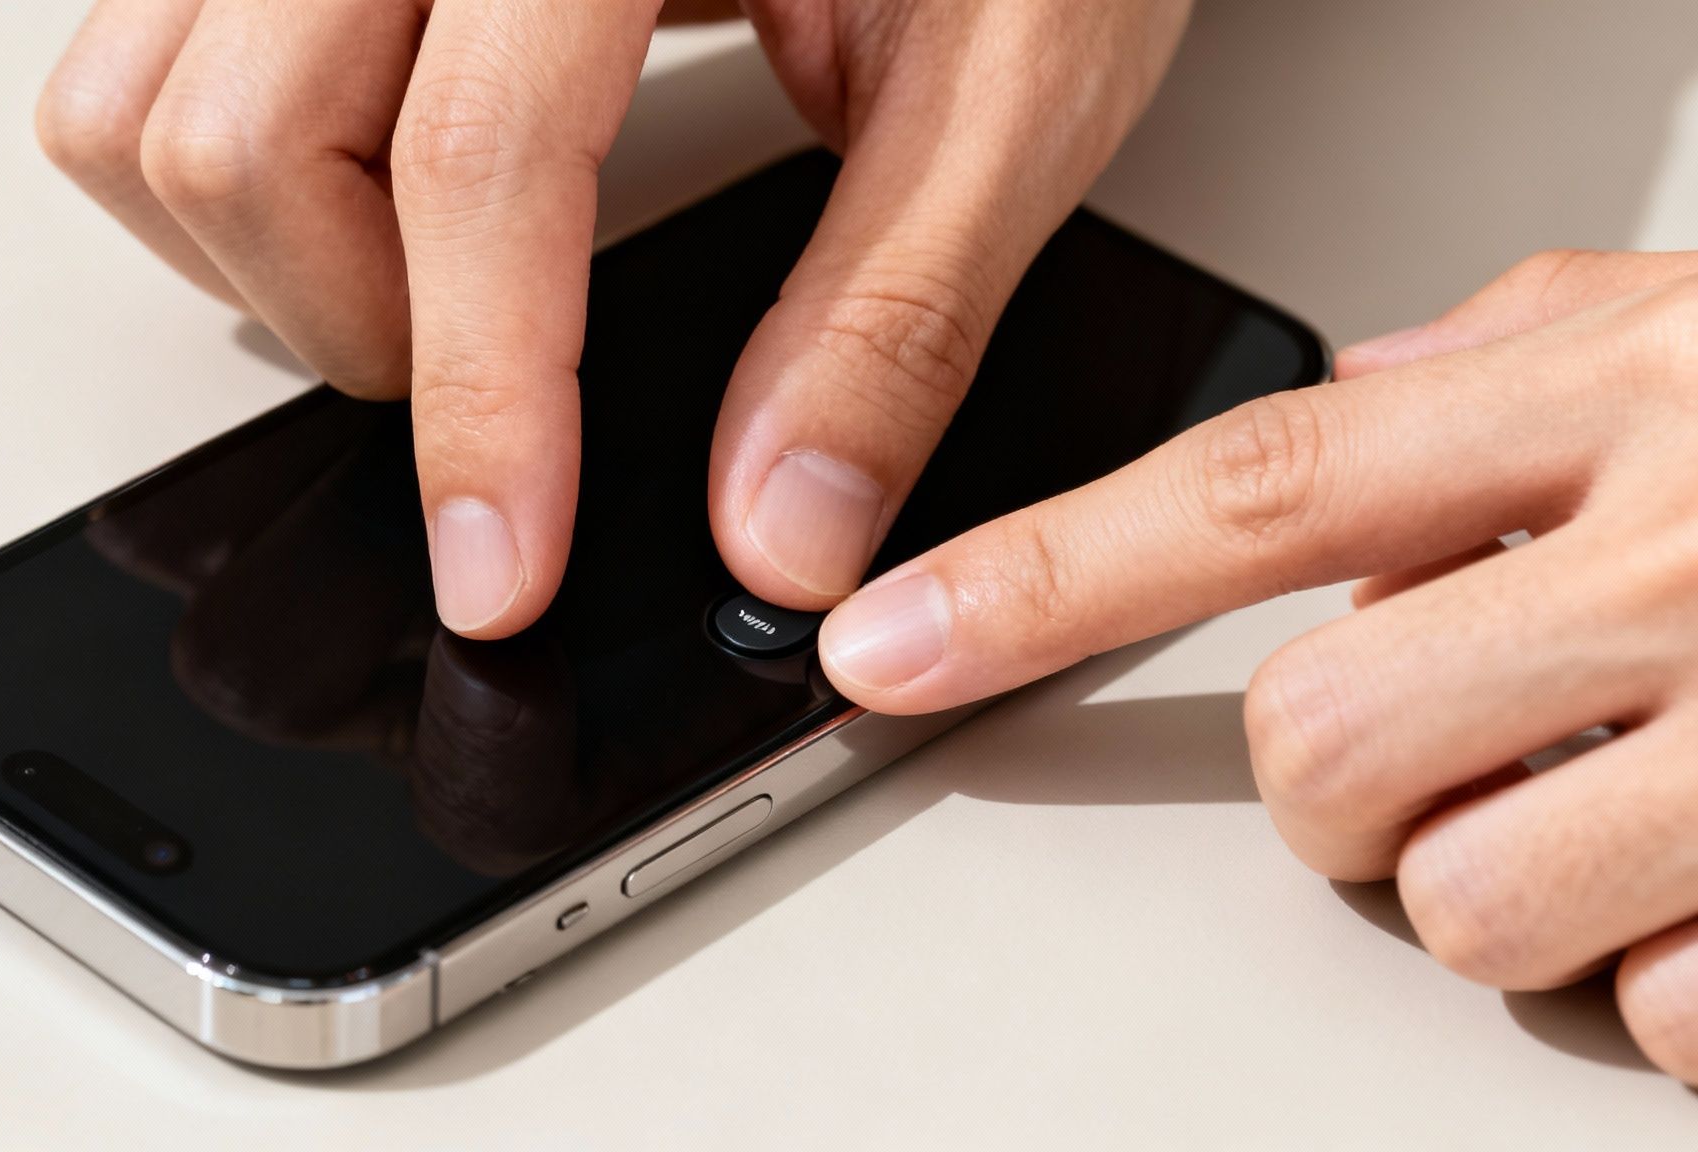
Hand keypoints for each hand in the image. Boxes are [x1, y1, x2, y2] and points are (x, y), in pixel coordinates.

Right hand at [35, 0, 1189, 635]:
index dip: (484, 406)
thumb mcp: (1008, 81)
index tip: (502, 573)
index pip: (473, 164)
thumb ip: (892, 313)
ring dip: (258, 260)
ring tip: (431, 303)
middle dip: (359, 340)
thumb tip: (778, 531)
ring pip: (137, 97)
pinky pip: (147, 48)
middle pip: (242, 136)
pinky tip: (364, 209)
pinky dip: (224, 173)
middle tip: (504, 419)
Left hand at [817, 248, 1697, 1081]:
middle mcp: (1670, 557)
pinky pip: (1641, 1008)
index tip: (882, 641)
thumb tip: (1360, 383)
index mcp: (1608, 405)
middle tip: (1456, 733)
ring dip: (1488, 879)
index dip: (1038, 576)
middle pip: (1315, 740)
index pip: (1250, 493)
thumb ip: (1505, 353)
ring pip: (1456, 899)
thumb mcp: (1696, 334)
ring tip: (1604, 798)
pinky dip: (1649, 969)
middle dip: (1333, 778)